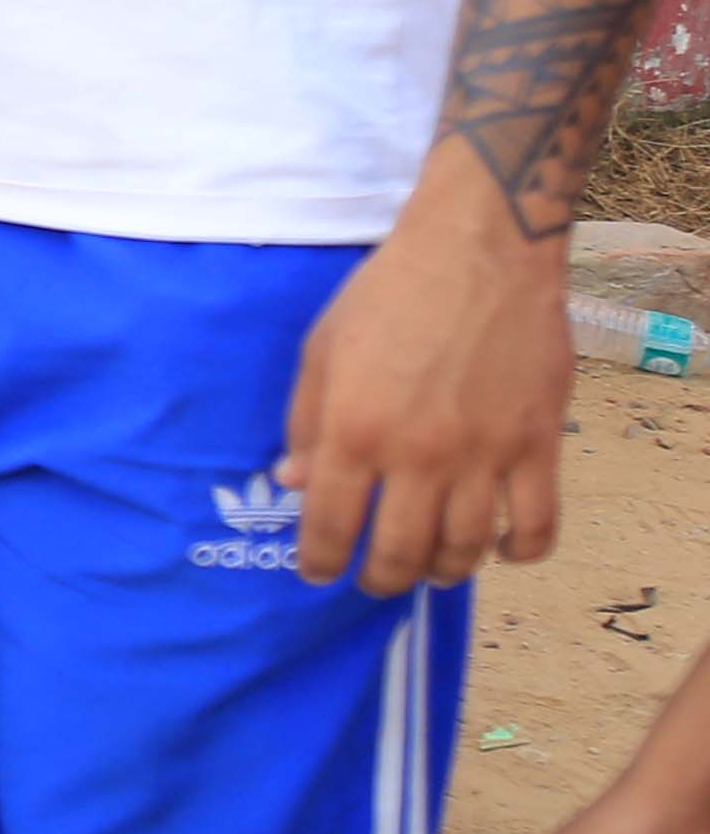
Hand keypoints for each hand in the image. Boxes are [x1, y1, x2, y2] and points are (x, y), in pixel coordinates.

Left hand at [281, 143, 573, 588]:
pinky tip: (502, 552)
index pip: (331, 523)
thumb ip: (307, 421)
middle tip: (374, 581)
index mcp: (356, 430)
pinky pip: (538, 524)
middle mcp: (420, 454)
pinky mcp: (540, 445)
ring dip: (444, 570)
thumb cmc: (389, 294)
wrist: (478, 252)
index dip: (320, 559)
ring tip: (428, 567)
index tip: (317, 573)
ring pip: (467, 548)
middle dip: (380, 579)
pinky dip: (521, 552)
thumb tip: (293, 482)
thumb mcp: (323, 349)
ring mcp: (486, 454)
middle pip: (400, 551)